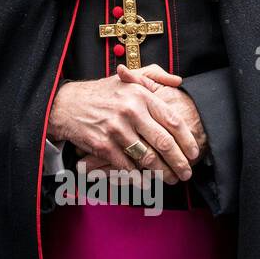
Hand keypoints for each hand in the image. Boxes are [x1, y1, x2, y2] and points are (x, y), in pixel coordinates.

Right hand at [47, 65, 198, 183]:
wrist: (65, 105)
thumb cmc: (98, 93)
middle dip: (180, 162)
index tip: (194, 152)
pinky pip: (127, 166)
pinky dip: (139, 178)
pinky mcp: (103, 145)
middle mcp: (130, 111)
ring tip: (171, 179)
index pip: (173, 121)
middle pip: (164, 142)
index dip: (187, 140)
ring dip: (162, 173)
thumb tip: (178, 80)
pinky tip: (147, 182)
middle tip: (187, 172)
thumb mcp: (126, 78)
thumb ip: (154, 75)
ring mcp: (116, 129)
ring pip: (148, 158)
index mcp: (140, 95)